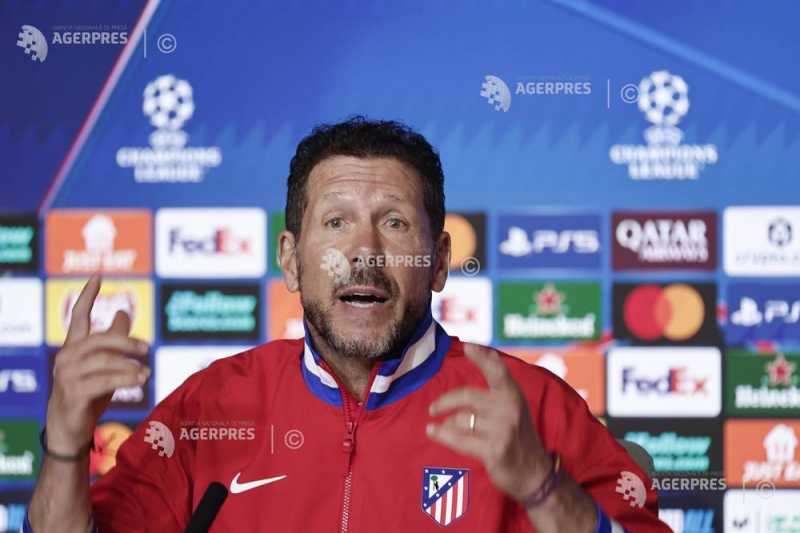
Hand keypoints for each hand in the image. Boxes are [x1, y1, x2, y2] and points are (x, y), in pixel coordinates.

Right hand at [45, 274, 150, 454]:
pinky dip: (126, 379)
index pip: (77, 316)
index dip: (87, 295)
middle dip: (125, 341)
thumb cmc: (88, 394)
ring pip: (104, 362)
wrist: (69, 430)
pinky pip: (104, 381)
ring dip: (129, 365)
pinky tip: (141, 380)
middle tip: (147, 348)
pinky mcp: (73, 394)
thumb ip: (113, 340)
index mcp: (73, 348)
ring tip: (147, 372)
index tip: (98, 276)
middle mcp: (66, 358)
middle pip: (99, 340)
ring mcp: (67, 376)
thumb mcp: (103, 365)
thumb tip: (123, 311)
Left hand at [426, 343, 551, 501]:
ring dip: (447, 425)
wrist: (534, 474)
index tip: (468, 346)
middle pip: (466, 396)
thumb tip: (488, 352)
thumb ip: (500, 382)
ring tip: (443, 428)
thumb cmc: (517, 435)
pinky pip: (458, 439)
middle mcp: (509, 408)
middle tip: (433, 408)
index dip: (482, 357)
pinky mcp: (494, 450)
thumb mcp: (515, 405)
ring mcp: (502, 429)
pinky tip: (433, 432)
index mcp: (513, 394)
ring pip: (460, 420)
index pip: (497, 370)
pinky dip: (442, 435)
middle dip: (445, 402)